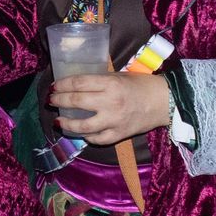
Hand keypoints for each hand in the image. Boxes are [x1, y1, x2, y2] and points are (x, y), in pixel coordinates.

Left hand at [51, 71, 169, 144]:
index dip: (62, 84)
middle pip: (76, 102)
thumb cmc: (141, 85)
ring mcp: (114, 121)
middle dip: (59, 101)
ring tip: (58, 121)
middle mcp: (110, 103)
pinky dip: (86, 136)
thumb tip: (76, 83)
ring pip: (82, 126)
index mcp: (110, 84)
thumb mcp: (119, 76)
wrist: (164, 101)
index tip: (54, 86)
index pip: (78, 83)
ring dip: (66, 124)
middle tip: (51, 100)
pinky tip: (80, 133)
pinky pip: (97, 139)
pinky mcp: (119, 135)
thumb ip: (99, 80)